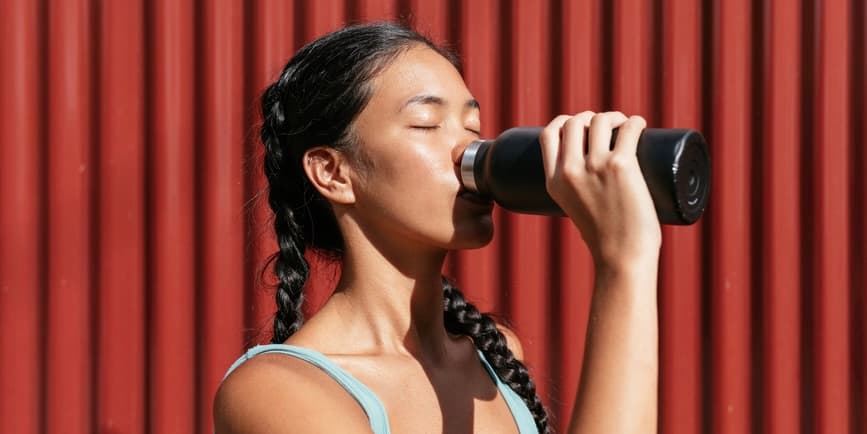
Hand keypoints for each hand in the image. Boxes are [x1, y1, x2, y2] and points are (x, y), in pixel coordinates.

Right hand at [539, 111, 661, 268]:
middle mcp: (570, 171)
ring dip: (613, 117)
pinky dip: (635, 122)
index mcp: (553, 182)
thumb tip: (596, 176)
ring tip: (624, 126)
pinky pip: (628, 129)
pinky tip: (639, 125)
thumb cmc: (605, 239)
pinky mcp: (621, 166)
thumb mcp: (575, 209)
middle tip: (607, 127)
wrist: (621, 258)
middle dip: (590, 117)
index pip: (548, 135)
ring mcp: (595, 167)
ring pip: (600, 121)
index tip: (578, 124)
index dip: (563, 121)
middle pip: (574, 123)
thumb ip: (577, 190)